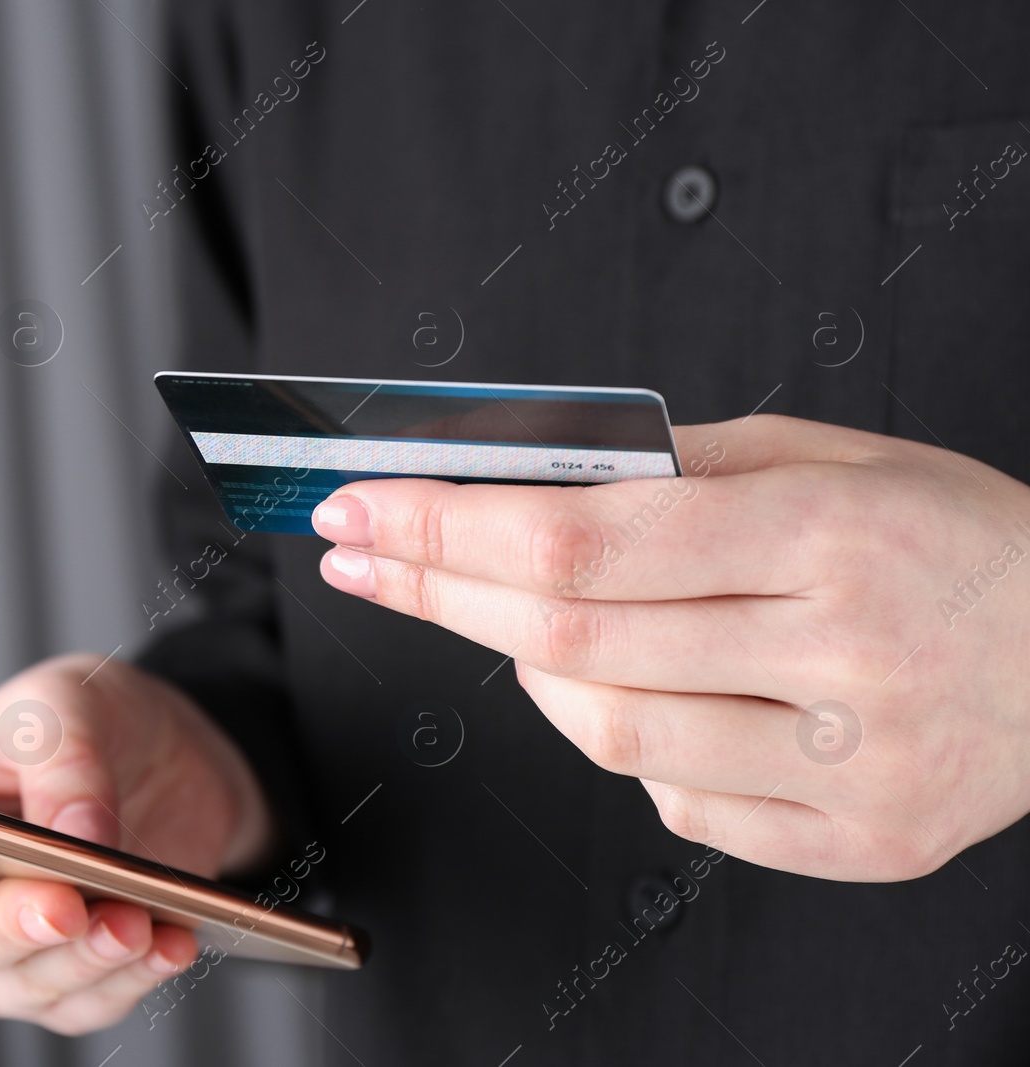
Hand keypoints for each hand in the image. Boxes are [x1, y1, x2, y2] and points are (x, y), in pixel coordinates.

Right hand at [0, 653, 271, 1033]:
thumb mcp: (67, 703)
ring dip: (84, 957)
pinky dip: (132, 975)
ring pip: (17, 985)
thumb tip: (75, 837)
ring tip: (142, 919)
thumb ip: (63, 760)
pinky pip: (83, 1003)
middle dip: (4, 926)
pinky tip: (171, 938)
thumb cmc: (80, 722)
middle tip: (64, 902)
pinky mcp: (64, 977)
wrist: (168, 756)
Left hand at [311, 414, 1029, 880]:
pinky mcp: (855, 844)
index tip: (361, 508)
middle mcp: (842, 659)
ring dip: (530, 666)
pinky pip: (679, 802)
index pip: (584, 538)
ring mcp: (851, 769)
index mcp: (831, 535)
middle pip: (571, 637)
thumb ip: (676, 471)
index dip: (448, 527)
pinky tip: (640, 687)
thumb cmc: (954, 539)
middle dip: (438, 590)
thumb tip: (519, 476)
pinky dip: (626, 739)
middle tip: (366, 554)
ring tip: (521, 615)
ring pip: (609, 733)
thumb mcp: (831, 457)